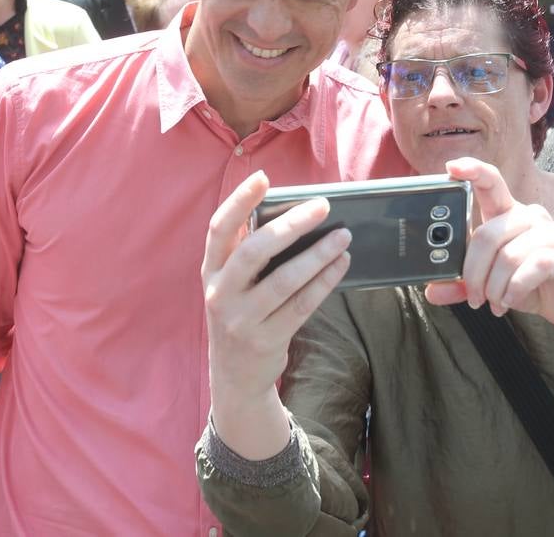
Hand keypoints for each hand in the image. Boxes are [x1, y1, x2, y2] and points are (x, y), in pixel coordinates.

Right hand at [202, 171, 347, 458]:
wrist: (235, 377)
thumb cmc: (240, 314)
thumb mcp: (230, 285)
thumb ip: (247, 254)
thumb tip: (293, 215)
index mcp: (210, 271)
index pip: (219, 228)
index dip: (238, 200)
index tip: (262, 177)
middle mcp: (220, 293)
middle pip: (254, 250)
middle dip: (291, 225)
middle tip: (322, 206)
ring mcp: (241, 319)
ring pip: (284, 280)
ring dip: (318, 254)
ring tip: (343, 236)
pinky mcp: (267, 339)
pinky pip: (302, 304)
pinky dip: (324, 281)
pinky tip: (341, 264)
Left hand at [425, 158, 553, 331]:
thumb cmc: (528, 286)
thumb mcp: (489, 285)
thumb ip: (462, 284)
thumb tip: (432, 292)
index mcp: (509, 215)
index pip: (491, 182)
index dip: (472, 171)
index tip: (451, 166)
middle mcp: (530, 217)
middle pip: (488, 233)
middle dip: (473, 272)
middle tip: (474, 296)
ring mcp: (550, 234)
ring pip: (508, 256)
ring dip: (494, 287)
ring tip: (495, 302)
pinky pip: (532, 267)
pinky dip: (514, 290)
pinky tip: (510, 301)